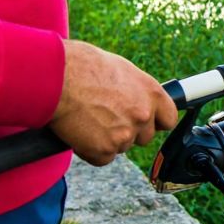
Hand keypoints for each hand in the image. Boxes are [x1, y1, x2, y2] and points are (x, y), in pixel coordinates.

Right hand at [51, 40, 177, 165]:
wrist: (55, 76)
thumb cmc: (81, 66)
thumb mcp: (120, 69)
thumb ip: (134, 89)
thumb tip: (135, 97)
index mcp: (151, 93)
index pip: (169, 119)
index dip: (155, 121)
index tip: (146, 120)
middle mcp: (143, 115)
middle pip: (144, 136)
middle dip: (128, 130)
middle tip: (105, 116)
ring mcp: (125, 135)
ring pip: (121, 147)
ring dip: (107, 139)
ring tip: (87, 118)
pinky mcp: (104, 149)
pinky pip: (102, 158)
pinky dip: (90, 150)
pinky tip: (79, 131)